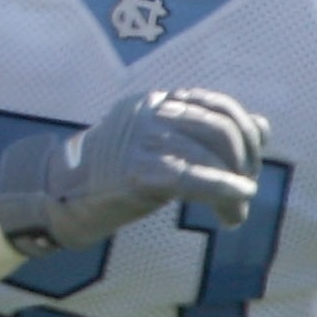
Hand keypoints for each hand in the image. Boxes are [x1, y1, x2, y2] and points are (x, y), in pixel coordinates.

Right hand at [0, 88, 264, 255]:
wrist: (53, 200)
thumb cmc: (108, 179)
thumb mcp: (160, 149)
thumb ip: (206, 136)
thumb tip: (263, 126)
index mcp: (156, 102)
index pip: (218, 106)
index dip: (245, 136)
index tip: (246, 170)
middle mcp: (151, 112)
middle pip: (221, 126)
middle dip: (244, 162)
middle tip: (242, 194)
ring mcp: (141, 140)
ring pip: (211, 153)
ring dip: (235, 186)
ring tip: (233, 213)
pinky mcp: (135, 172)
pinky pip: (192, 177)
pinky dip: (222, 190)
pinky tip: (235, 207)